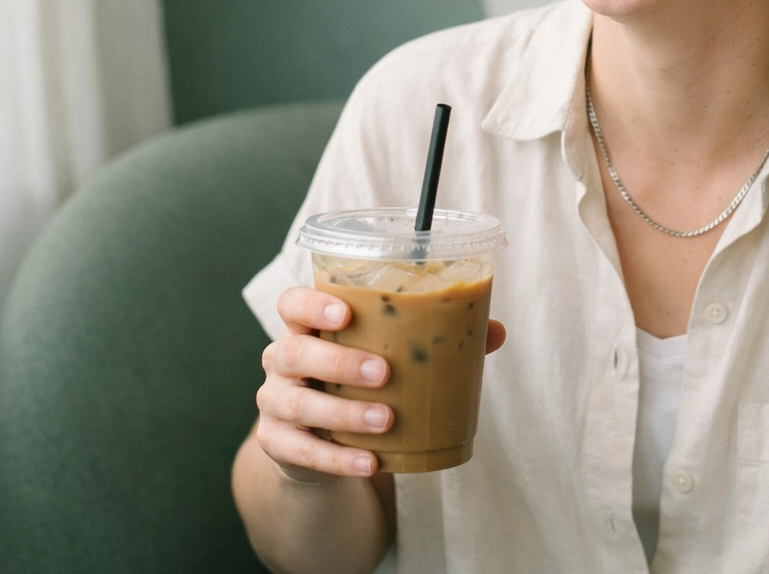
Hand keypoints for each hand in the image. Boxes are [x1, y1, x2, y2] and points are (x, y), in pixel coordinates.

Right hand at [255, 286, 505, 481]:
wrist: (318, 440)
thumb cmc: (356, 380)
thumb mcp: (383, 355)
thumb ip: (433, 339)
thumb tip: (494, 330)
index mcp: (307, 327)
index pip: (292, 303)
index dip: (312, 304)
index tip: (346, 312)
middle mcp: (282, 360)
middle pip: (294, 352)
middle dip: (339, 362)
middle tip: (384, 372)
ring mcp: (274, 403)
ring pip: (298, 405)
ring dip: (344, 413)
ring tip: (386, 419)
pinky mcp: (277, 444)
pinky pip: (303, 453)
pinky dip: (338, 460)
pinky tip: (370, 464)